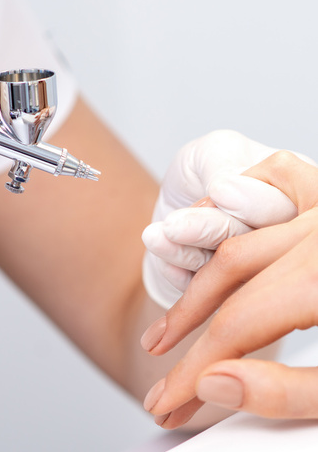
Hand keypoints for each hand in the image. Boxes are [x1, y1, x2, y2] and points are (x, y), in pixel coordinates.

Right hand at [141, 151, 317, 425]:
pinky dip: (245, 189)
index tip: (168, 403)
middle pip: (228, 275)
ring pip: (242, 227)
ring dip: (200, 269)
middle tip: (160, 372)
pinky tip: (222, 217)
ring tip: (173, 319)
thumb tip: (214, 383)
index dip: (192, 372)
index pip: (236, 328)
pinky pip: (281, 174)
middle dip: (185, 328)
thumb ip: (287, 391)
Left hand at [142, 130, 304, 309]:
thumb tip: (225, 187)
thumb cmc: (199, 175)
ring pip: (231, 270)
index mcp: (296, 191)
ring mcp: (260, 272)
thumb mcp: (211, 154)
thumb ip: (222, 167)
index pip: (285, 204)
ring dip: (186, 251)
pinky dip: (178, 269)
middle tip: (172, 225)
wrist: (170, 214)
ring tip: (154, 234)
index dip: (254, 201)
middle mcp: (286, 235)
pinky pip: (207, 292)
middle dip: (213, 230)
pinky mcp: (230, 297)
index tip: (217, 190)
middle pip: (261, 243)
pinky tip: (159, 247)